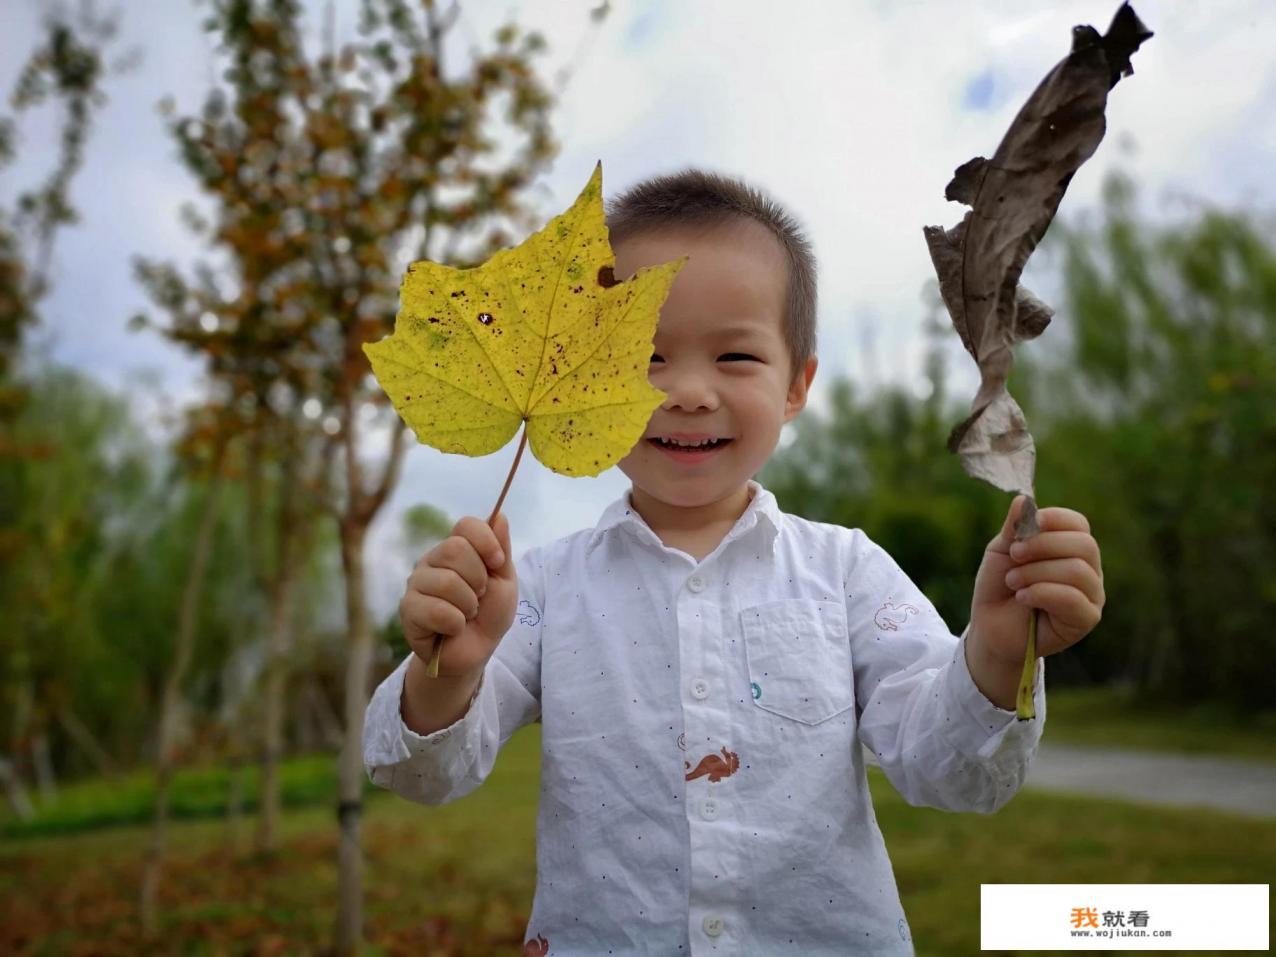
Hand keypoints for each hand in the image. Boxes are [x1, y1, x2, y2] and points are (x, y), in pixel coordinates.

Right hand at [399, 512, 517, 676]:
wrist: (475, 652)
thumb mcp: (504, 581)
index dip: (486, 541)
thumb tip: (500, 515)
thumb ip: (501, 550)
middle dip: (477, 579)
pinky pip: (436, 610)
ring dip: (468, 605)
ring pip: (447, 582)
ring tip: (466, 615)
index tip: (497, 563)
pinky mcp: (408, 609)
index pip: (465, 526)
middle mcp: (432, 561)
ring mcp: (416, 584)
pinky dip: (455, 623)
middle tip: (479, 597)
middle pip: (454, 549)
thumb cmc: (489, 614)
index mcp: (455, 549)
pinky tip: (453, 628)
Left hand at [969, 495, 1104, 667]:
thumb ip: (1015, 528)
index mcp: (1071, 548)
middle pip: (1084, 545)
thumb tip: (1024, 499)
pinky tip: (1022, 598)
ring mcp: (1092, 595)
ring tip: (1013, 582)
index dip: (1051, 520)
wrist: (990, 627)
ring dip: (1037, 573)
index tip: (1021, 530)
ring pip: (1078, 571)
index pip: (1078, 523)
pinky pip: (1073, 598)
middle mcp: (1089, 569)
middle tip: (1014, 556)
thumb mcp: (1002, 551)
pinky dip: (1041, 593)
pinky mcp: (1086, 619)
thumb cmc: (1000, 587)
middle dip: (1043, 546)